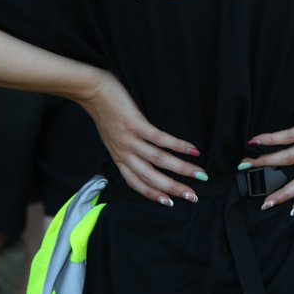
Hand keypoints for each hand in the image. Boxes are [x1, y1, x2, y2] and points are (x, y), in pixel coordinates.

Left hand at [77, 71, 205, 207]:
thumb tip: (146, 158)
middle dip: (174, 188)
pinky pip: (160, 139)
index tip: (171, 203)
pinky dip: (178, 146)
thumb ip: (127, 150)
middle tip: (194, 196)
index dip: (154, 195)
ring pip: (158, 160)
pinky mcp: (136, 124)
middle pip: (151, 177)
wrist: (93, 91)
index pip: (136, 183)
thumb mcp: (112, 138)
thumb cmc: (106, 113)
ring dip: (182, 169)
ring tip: (200, 174)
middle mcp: (124, 153)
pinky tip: (192, 150)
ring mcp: (129, 140)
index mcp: (118, 158)